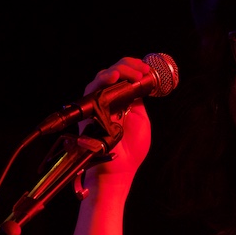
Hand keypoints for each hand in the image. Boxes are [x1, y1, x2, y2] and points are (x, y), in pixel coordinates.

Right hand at [81, 57, 151, 177]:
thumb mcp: (141, 119)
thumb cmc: (131, 149)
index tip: (146, 71)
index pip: (125, 77)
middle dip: (129, 66)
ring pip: (103, 76)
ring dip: (119, 70)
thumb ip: (137, 101)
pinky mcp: (89, 109)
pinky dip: (103, 79)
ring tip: (131, 74)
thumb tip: (137, 84)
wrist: (120, 168)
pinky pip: (92, 88)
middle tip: (142, 71)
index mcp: (123, 102)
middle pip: (114, 72)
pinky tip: (114, 77)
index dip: (135, 69)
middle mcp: (109, 100)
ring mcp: (98, 103)